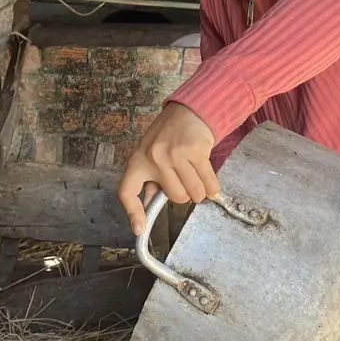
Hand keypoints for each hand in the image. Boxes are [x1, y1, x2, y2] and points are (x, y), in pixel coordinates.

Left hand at [117, 103, 218, 235]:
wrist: (188, 110)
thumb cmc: (167, 135)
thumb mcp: (150, 154)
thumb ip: (151, 179)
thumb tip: (150, 205)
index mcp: (137, 161)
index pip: (127, 192)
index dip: (132, 213)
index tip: (139, 229)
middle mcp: (154, 158)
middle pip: (175, 197)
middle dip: (184, 194)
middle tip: (184, 179)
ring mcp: (174, 155)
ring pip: (193, 194)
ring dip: (200, 192)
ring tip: (197, 178)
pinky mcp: (195, 152)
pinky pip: (208, 184)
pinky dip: (212, 188)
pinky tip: (211, 185)